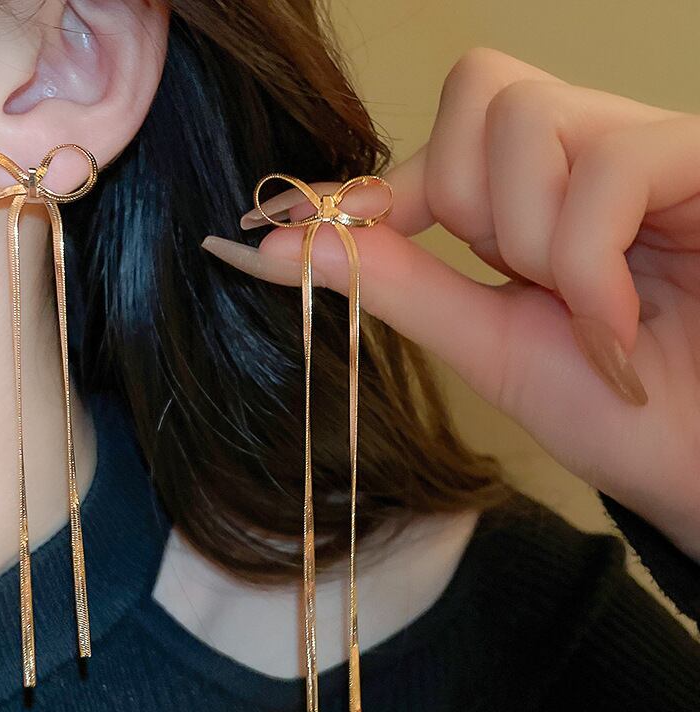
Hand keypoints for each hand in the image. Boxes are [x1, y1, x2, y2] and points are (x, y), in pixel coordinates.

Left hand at [202, 47, 699, 562]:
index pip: (440, 138)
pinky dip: (586, 258)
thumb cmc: (610, 409)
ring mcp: (645, 151)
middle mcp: (586, 154)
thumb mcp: (483, 342)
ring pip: (530, 119)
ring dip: (529, 237)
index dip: (377, 185)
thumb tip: (278, 243)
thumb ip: (393, 282)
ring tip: (581, 307)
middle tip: (518, 279)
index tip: (319, 228)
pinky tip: (613, 320)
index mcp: (532, 197)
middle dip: (468, 202)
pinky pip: (612, 165)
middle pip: (480, 92)